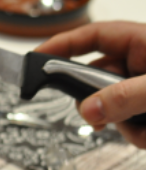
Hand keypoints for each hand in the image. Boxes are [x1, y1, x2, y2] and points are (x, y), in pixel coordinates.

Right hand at [35, 21, 145, 146]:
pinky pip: (129, 122)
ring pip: (112, 105)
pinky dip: (137, 133)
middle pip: (96, 77)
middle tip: (94, 116)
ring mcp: (144, 87)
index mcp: (144, 42)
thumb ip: (126, 97)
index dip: (62, 44)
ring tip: (145, 129)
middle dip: (95, 101)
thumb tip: (88, 110)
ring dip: (123, 123)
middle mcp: (142, 62)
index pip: (93, 36)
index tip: (34, 59)